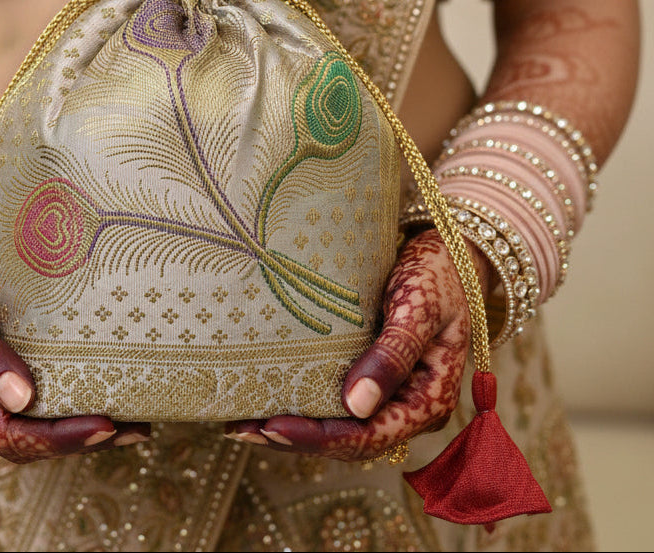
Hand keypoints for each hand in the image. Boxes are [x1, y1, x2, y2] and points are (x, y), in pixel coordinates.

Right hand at [0, 227, 150, 462]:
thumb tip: (21, 400)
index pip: (5, 434)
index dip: (56, 438)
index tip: (105, 426)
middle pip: (24, 439)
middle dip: (78, 440)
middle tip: (133, 428)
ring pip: (32, 425)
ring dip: (80, 429)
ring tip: (133, 422)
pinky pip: (35, 399)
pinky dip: (70, 402)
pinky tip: (106, 394)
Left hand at [225, 228, 480, 460]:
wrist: (452, 251)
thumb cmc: (440, 274)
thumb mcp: (419, 308)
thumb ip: (393, 355)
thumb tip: (355, 405)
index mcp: (428, 400)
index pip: (368, 436)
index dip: (318, 438)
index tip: (271, 427)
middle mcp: (408, 407)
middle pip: (347, 440)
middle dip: (294, 438)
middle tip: (239, 429)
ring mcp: (391, 394)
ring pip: (339, 426)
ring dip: (292, 427)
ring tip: (240, 422)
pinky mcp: (373, 376)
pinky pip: (336, 402)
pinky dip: (302, 403)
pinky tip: (266, 396)